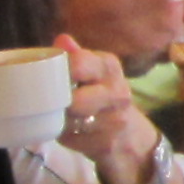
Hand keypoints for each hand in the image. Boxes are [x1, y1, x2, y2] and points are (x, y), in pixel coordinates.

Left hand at [64, 38, 168, 183]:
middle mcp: (118, 92)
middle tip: (55, 102)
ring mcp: (115, 121)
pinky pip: (71, 140)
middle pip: (75, 99)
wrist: (132, 137)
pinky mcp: (107, 144)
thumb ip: (77, 56)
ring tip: (62, 117)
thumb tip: (61, 39)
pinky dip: (65, 137)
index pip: (78, 63)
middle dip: (60, 103)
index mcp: (109, 67)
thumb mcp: (95, 73)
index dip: (59, 71)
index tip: (51, 76)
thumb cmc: (104, 97)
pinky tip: (70, 132)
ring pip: (71, 121)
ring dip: (60, 121)